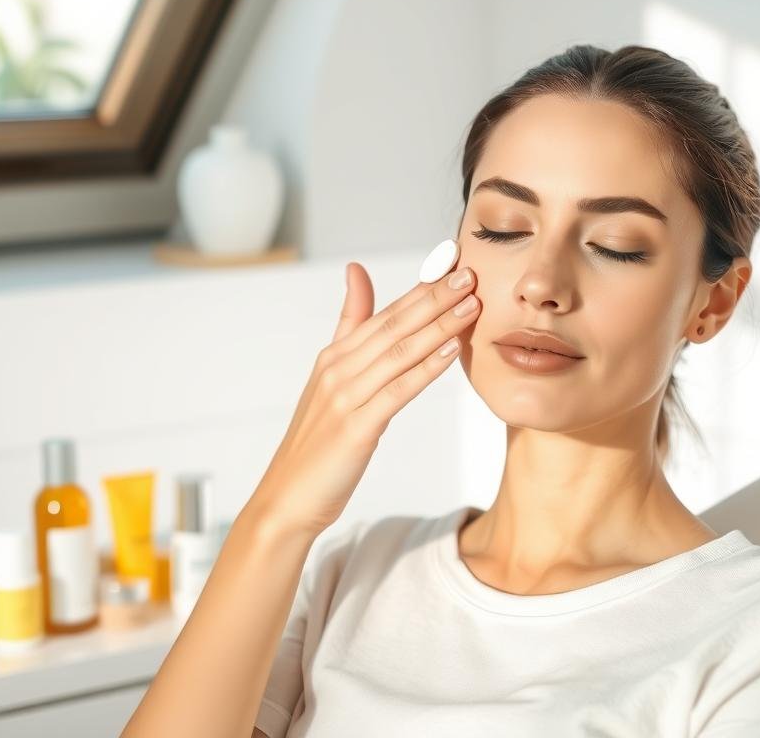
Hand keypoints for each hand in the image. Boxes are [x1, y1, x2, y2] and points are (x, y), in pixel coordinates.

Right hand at [249, 261, 479, 537]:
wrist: (287, 497)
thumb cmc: (316, 443)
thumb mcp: (330, 380)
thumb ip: (349, 327)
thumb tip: (357, 272)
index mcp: (333, 357)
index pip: (384, 313)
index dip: (420, 287)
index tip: (452, 263)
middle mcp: (337, 369)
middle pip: (393, 325)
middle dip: (434, 297)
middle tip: (469, 273)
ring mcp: (344, 397)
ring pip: (399, 352)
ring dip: (438, 325)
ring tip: (471, 304)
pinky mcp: (355, 427)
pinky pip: (397, 391)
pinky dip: (426, 367)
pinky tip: (450, 349)